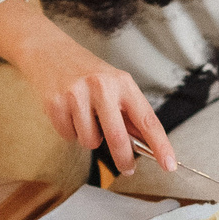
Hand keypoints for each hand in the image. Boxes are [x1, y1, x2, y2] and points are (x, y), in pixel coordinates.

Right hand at [0, 0, 172, 176]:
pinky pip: (69, 136)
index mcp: (123, 83)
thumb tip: (146, 144)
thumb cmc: (86, 71)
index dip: (160, 145)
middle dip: (124, 160)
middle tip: (127, 169)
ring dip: (90, 139)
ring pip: (90, 141)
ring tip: (84, 118)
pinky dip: (70, 132)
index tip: (170, 165)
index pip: (147, 120)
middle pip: (118, 138)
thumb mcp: (115, 85)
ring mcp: (77, 95)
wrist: (48, 50)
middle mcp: (102, 87)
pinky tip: (68, 113)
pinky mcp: (55, 103)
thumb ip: (129, 114)